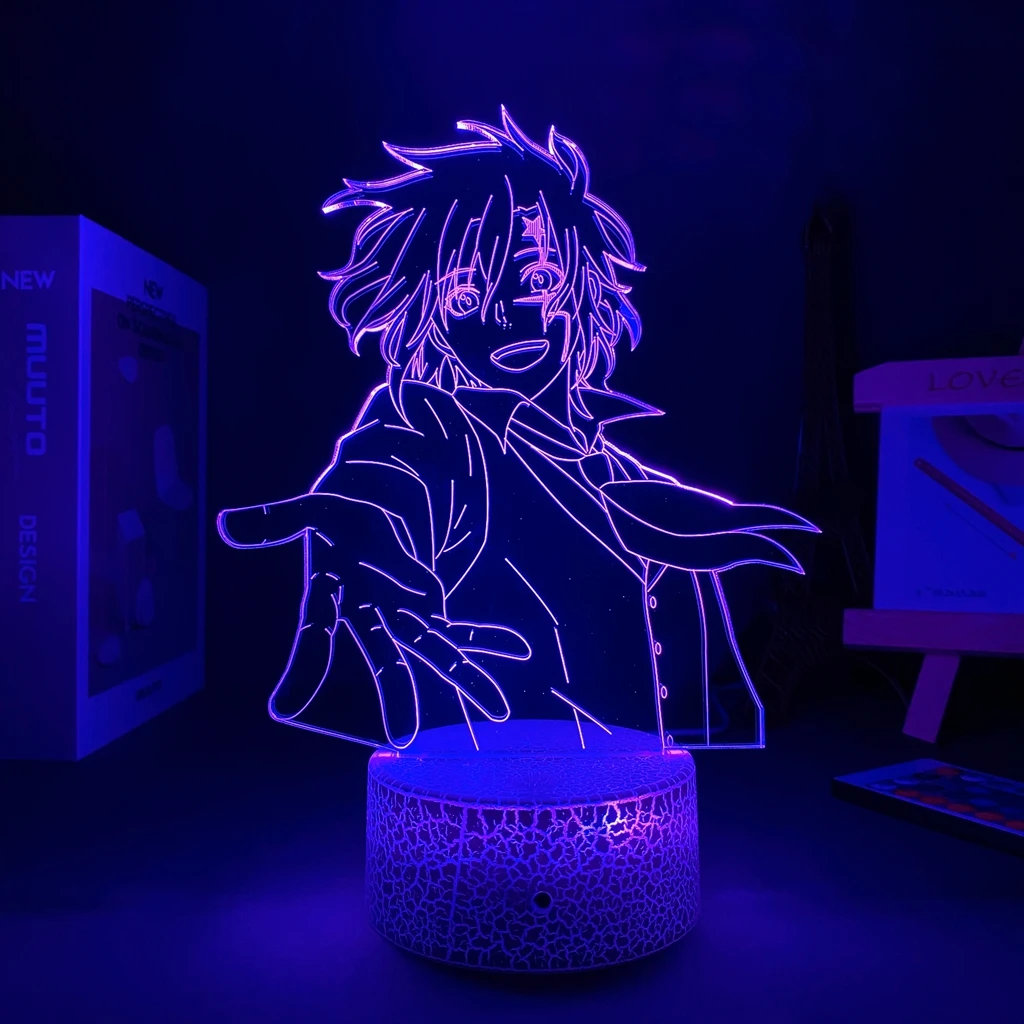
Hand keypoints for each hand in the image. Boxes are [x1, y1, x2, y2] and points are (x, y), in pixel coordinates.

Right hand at [217, 493, 528, 746]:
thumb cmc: (339, 514)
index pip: (312, 633)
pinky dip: (487, 637)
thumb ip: (278, 520)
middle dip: (397, 688)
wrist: (370, 510)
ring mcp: (401, 615)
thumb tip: (225, 526)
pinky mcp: (428, 608)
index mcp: (333, 594)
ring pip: (434, 648)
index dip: (300, 667)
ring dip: (465, 674)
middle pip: (382, 652)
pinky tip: (517, 651)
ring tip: (495, 709)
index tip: (284, 708)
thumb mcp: (314, 508)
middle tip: (405, 735)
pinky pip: (459, 628)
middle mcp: (368, 615)